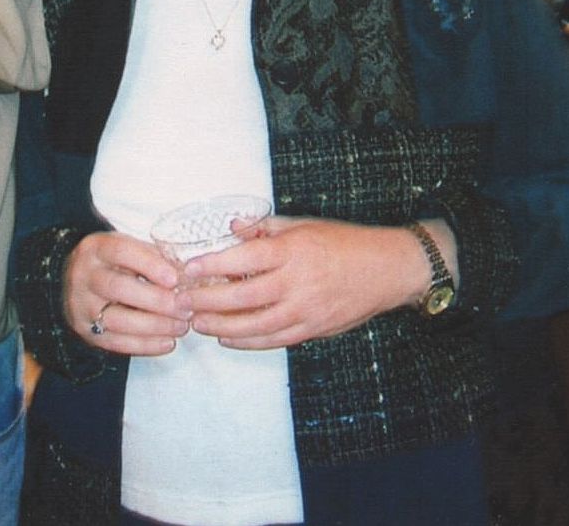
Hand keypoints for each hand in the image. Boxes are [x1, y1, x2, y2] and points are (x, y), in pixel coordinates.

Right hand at [64, 230, 191, 356]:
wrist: (72, 281)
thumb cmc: (111, 263)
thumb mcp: (126, 249)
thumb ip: (153, 257)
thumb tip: (187, 273)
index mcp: (96, 249)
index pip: (121, 251)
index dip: (149, 265)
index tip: (175, 278)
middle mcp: (84, 276)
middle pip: (119, 288)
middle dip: (156, 300)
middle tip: (185, 307)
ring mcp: (82, 306)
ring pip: (118, 319)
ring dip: (155, 325)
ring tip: (181, 327)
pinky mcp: (86, 331)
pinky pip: (116, 343)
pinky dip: (145, 345)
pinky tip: (168, 343)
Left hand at [181, 218, 429, 349]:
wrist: (386, 270)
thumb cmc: (343, 242)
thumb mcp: (302, 225)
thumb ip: (264, 228)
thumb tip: (231, 226)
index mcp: (291, 251)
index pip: (243, 258)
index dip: (212, 265)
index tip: (188, 269)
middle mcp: (296, 282)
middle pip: (243, 296)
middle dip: (208, 301)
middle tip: (182, 301)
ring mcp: (305, 310)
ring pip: (255, 325)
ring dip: (222, 326)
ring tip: (197, 323)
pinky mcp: (313, 329)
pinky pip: (274, 340)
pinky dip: (248, 342)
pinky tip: (227, 339)